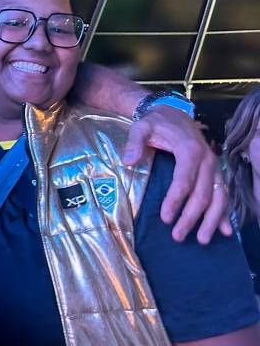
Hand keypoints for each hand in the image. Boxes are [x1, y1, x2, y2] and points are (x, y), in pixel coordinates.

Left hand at [122, 106, 231, 243]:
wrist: (173, 113)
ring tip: (202, 240)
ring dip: (211, 220)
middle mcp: (207, 160)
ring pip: (218, 197)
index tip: (165, 218)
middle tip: (177, 236)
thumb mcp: (141, 127)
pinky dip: (224, 213)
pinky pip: (223, 194)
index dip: (175, 202)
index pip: (184, 182)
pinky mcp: (216, 171)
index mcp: (189, 150)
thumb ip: (134, 143)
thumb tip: (127, 161)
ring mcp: (214, 167)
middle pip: (202, 194)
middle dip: (191, 217)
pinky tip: (224, 231)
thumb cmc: (156, 123)